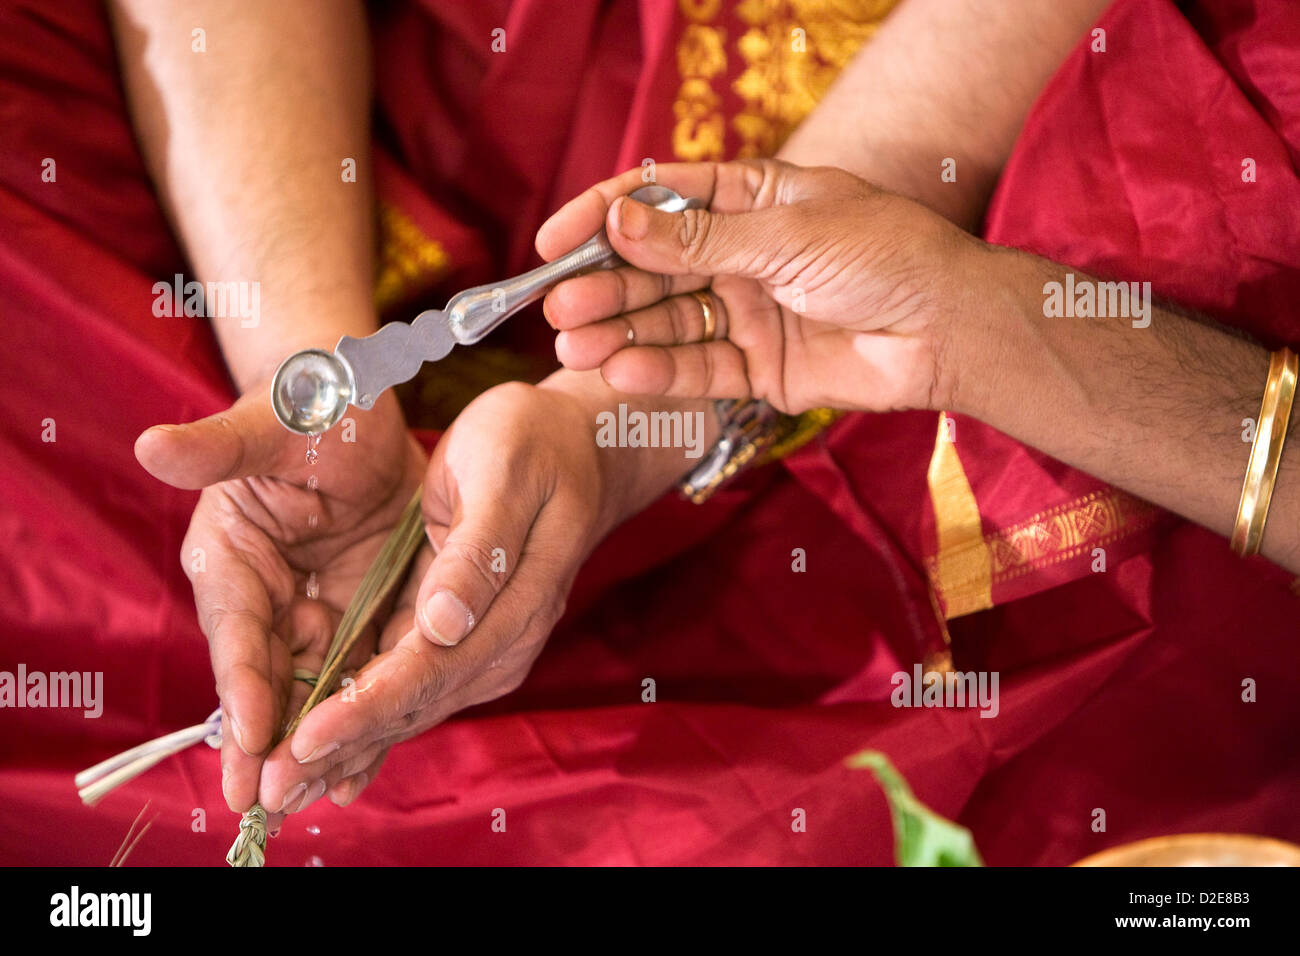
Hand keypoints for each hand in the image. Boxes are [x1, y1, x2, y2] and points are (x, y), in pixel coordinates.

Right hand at [135, 387, 425, 823]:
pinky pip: (357, 674)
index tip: (253, 735)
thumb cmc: (311, 406)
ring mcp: (313, 609)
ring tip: (319, 799)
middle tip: (272, 801)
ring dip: (315, 743)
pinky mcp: (358, 614)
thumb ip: (220, 448)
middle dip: (271, 740)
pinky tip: (363, 768)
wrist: (363, 411)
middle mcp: (266, 596)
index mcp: (232, 558)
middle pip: (269, 678)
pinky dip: (360, 719)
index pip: (238, 632)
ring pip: (313, 689)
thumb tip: (152, 447)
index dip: (245, 684)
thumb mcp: (273, 425)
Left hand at [258, 380, 611, 807]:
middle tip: (275, 785)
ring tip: (286, 784)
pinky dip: (370, 721)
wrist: (575, 450)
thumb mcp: (504, 472)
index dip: (370, 704)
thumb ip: (479, 552)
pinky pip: (418, 689)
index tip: (309, 733)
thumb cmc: (533, 444)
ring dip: (354, 746)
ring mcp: (494, 646)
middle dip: (348, 743)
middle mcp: (510, 638)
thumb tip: (443, 627)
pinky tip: (327, 748)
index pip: (435, 665)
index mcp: (519, 597)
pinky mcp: (472, 642)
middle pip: (422, 702)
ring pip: (417, 707)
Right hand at [538, 158, 983, 413]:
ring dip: (620, 333)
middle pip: (655, 268)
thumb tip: (619, 222)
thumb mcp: (786, 233)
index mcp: (752, 201)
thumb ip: (699, 238)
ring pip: (669, 323)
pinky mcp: (760, 369)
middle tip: (557, 306)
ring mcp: (749, 313)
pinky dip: (660, 373)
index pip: (660, 201)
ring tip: (573, 345)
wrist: (949, 329)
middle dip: (605, 287)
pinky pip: (699, 369)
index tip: (554, 241)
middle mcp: (743, 255)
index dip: (603, 217)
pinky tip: (622, 373)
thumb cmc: (883, 255)